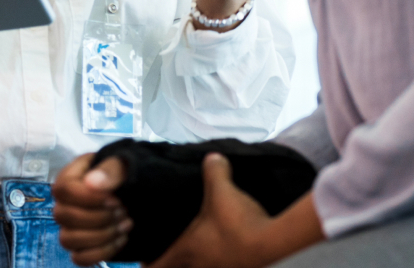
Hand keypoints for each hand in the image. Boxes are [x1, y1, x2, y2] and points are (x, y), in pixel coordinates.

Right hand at [53, 153, 131, 265]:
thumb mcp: (125, 165)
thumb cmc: (127, 175)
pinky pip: (79, 257)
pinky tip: (121, 238)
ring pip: (68, 240)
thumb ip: (111, 169)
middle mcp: (64, 202)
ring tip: (125, 223)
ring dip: (101, 235)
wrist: (138, 193)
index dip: (87, 197)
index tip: (113, 198)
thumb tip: (92, 182)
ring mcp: (69, 226)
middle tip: (122, 210)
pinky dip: (102, 252)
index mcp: (71, 176)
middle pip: (63, 216)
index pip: (63, 189)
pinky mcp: (79, 245)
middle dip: (98, 217)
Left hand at [149, 154, 272, 267]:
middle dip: (171, 262)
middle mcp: (199, 265)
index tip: (142, 258)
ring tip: (194, 249)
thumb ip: (214, 171)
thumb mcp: (222, 190)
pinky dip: (215, 260)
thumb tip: (212, 157)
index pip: (158, 266)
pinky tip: (220, 250)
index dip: (148, 263)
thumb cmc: (237, 221)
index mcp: (188, 250)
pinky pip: (218, 266)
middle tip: (167, 249)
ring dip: (194, 262)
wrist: (271, 241)